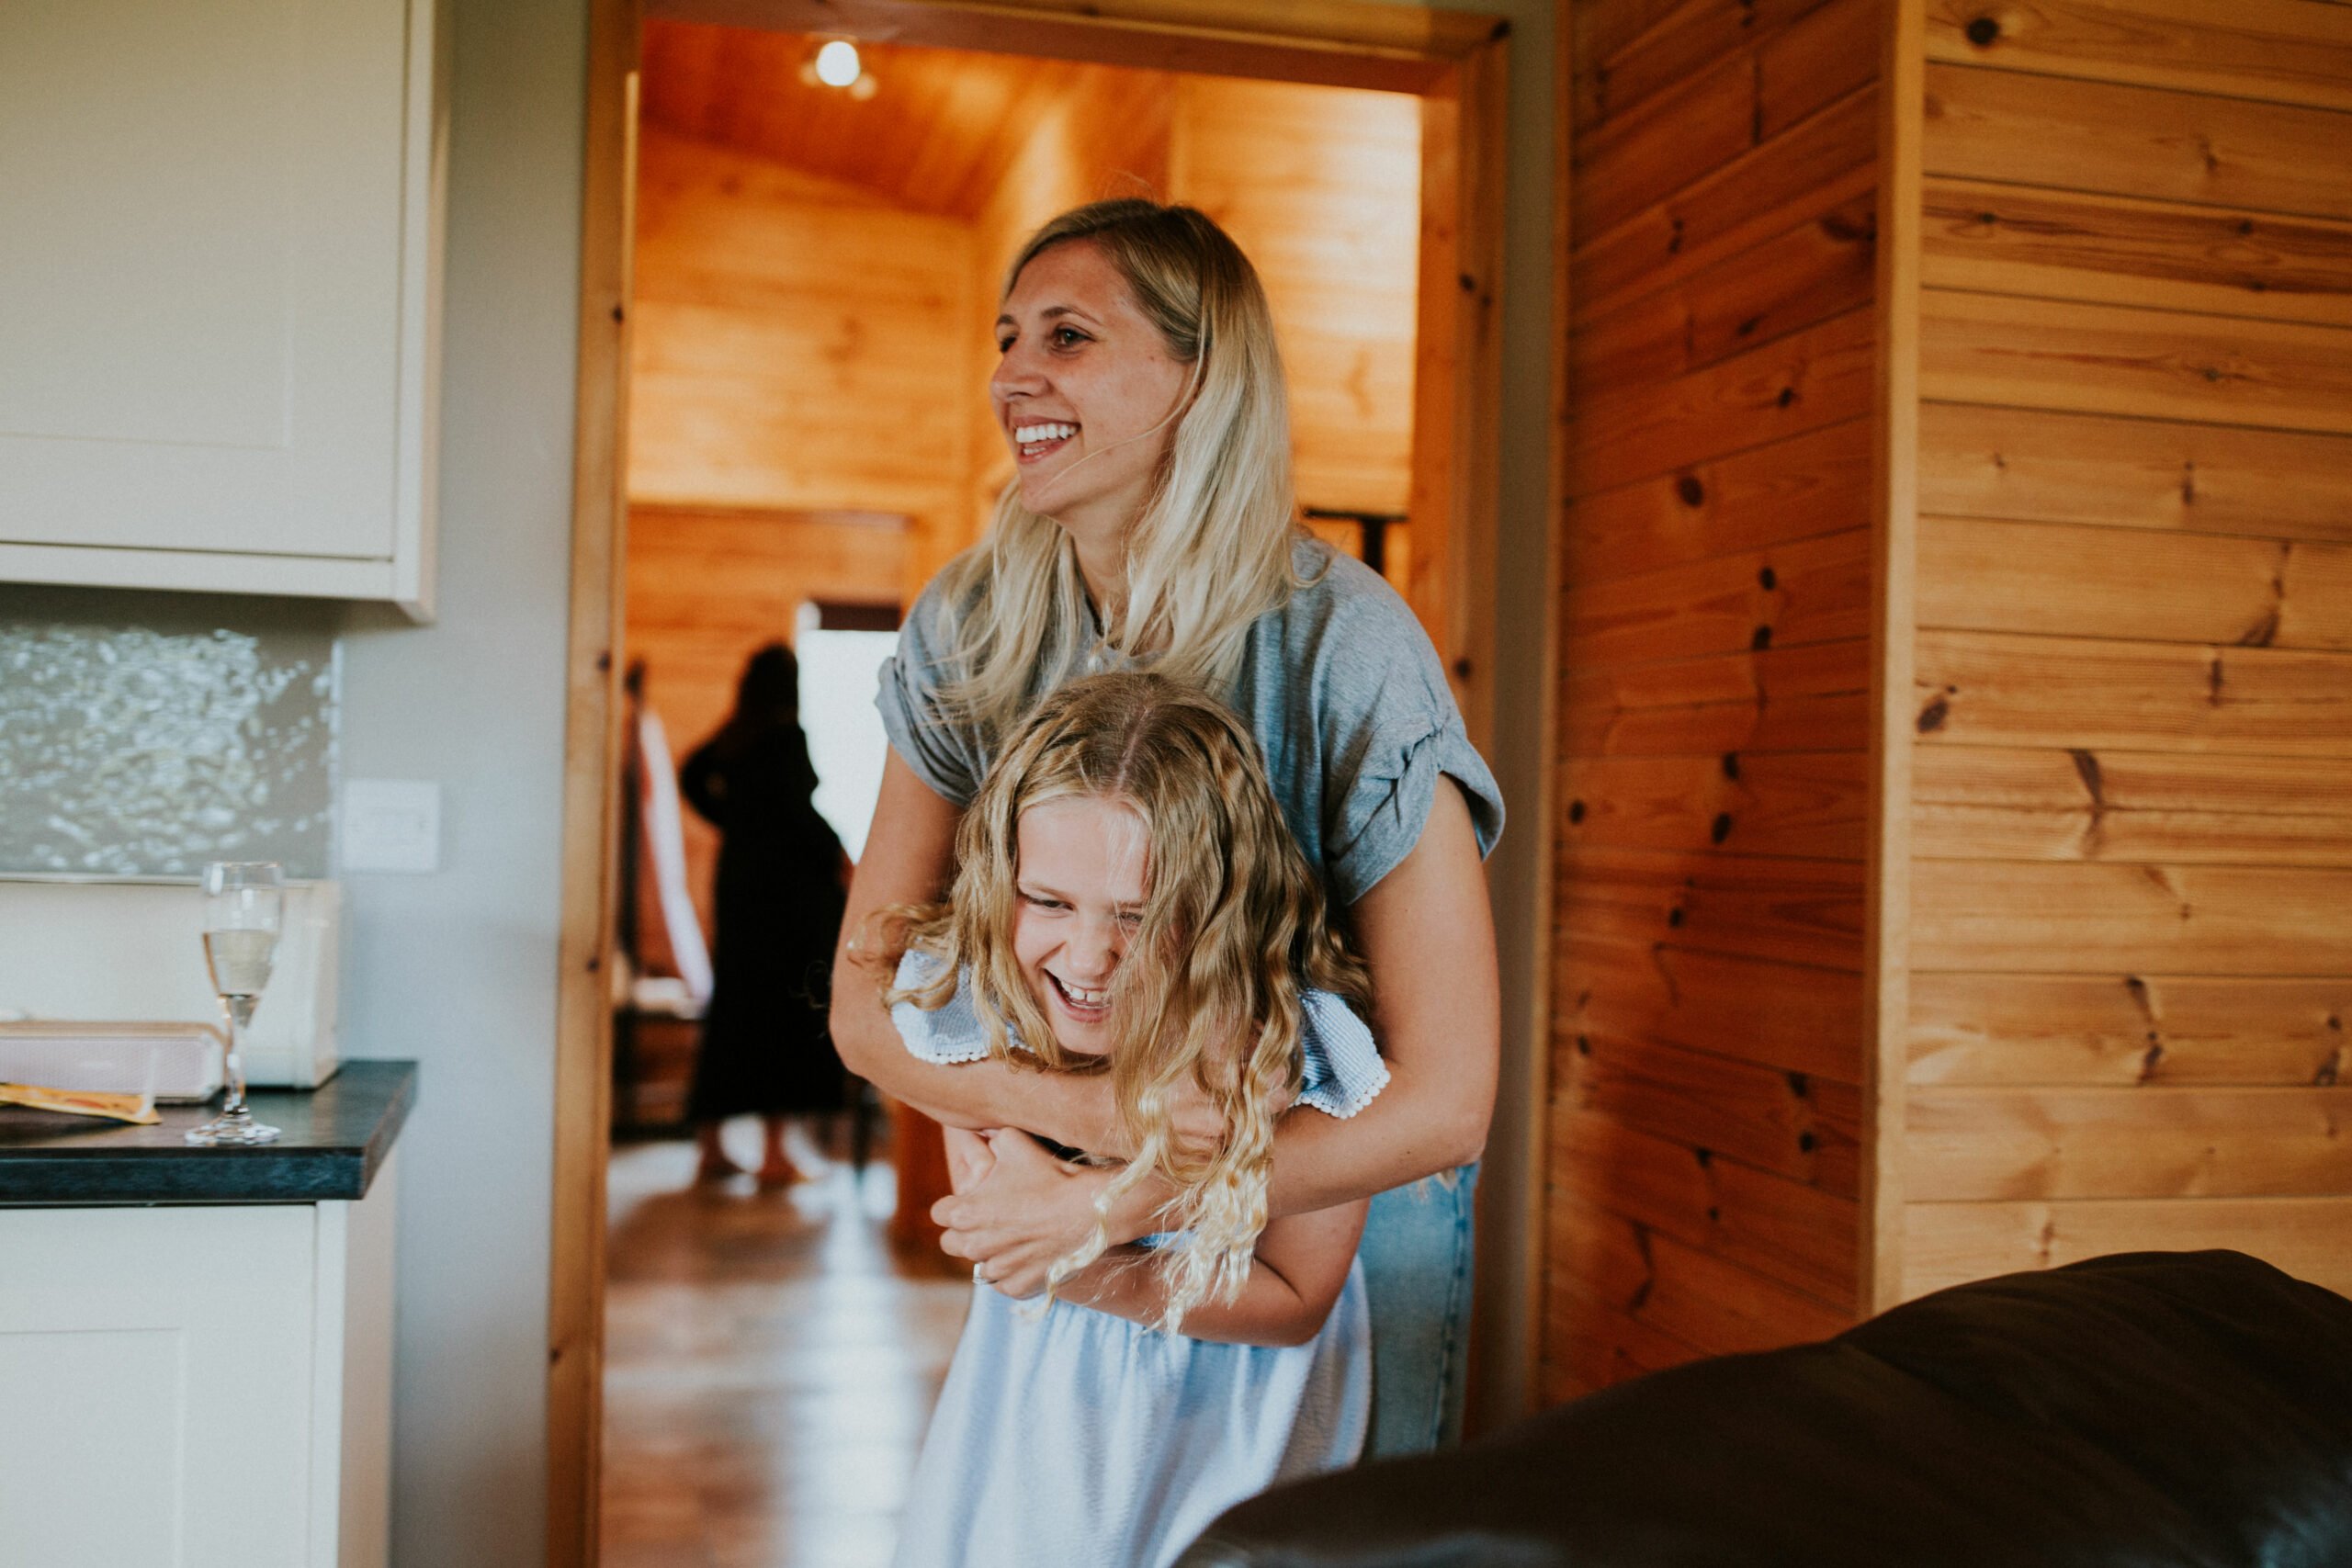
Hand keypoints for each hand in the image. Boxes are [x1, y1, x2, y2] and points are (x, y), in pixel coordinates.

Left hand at [936, 1129, 1149, 1298]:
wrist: (1090, 1209)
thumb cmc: (1050, 1174)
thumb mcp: (1013, 1141)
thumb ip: (987, 1138)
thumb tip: (979, 1133)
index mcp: (966, 1213)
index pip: (939, 1214)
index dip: (954, 1205)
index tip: (973, 1200)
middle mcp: (976, 1246)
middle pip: (952, 1244)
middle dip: (965, 1232)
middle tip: (990, 1219)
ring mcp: (998, 1270)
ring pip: (979, 1266)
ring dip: (991, 1253)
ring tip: (1016, 1237)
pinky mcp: (1019, 1287)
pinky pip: (1005, 1283)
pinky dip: (1014, 1272)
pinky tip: (1030, 1255)